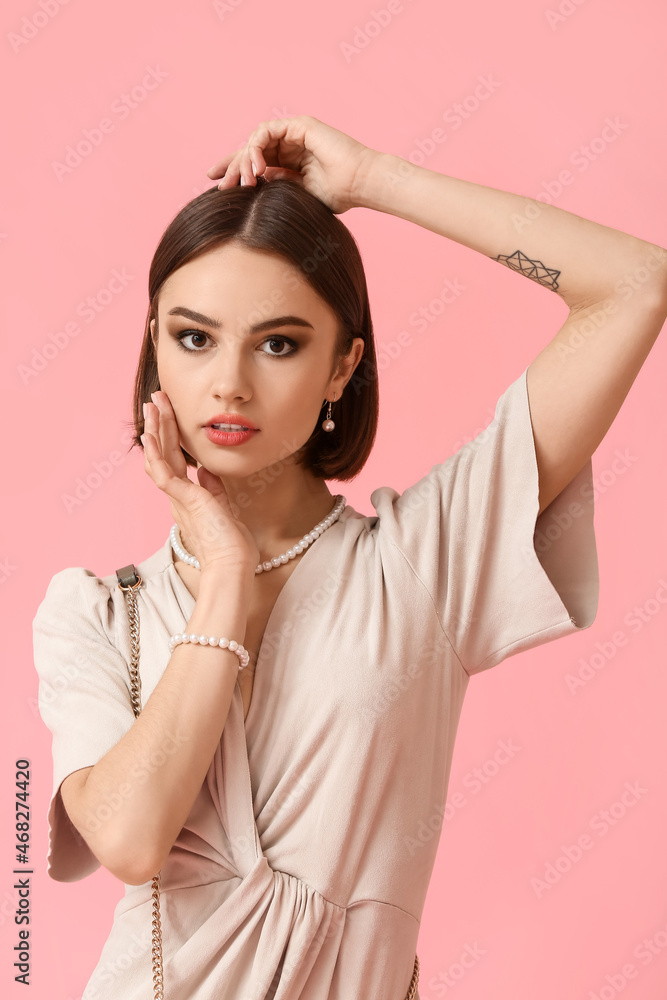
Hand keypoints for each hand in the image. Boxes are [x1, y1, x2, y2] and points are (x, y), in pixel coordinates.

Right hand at [141, 392, 259, 577]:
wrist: (232, 568)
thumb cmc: (231, 547)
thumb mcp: (224, 509)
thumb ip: (213, 488)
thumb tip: (206, 469)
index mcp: (188, 499)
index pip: (175, 461)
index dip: (170, 437)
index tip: (168, 416)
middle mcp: (178, 497)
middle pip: (164, 453)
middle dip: (160, 424)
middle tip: (156, 399)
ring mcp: (179, 499)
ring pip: (160, 458)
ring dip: (155, 429)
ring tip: (152, 405)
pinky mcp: (184, 501)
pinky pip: (163, 473)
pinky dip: (155, 453)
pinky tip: (150, 434)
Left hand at [206, 115, 377, 213]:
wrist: (360, 184)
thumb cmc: (338, 195)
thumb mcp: (298, 195)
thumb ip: (277, 186)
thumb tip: (252, 185)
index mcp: (290, 162)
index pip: (256, 163)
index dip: (234, 171)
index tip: (215, 185)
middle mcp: (290, 145)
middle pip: (251, 150)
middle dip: (231, 166)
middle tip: (218, 184)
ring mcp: (294, 133)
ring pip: (255, 140)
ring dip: (244, 160)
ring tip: (243, 182)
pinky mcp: (299, 125)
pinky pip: (267, 132)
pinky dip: (257, 148)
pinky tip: (256, 168)